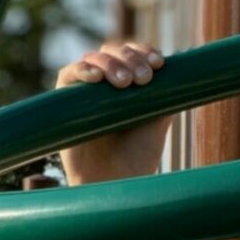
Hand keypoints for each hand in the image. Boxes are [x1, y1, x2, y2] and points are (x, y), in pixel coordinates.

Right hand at [55, 39, 168, 186]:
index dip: (145, 52)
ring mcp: (86, 91)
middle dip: (131, 58)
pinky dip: (81, 70)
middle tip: (143, 79)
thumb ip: (164, 101)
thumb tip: (174, 74)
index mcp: (131, 87)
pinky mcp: (65, 100)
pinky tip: (95, 77)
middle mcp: (108, 85)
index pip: (135, 56)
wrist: (112, 186)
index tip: (159, 63)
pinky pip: (68, 74)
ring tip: (124, 83)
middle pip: (115, 52)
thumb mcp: (156, 128)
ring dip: (110, 63)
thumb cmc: (136, 161)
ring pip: (94, 59)